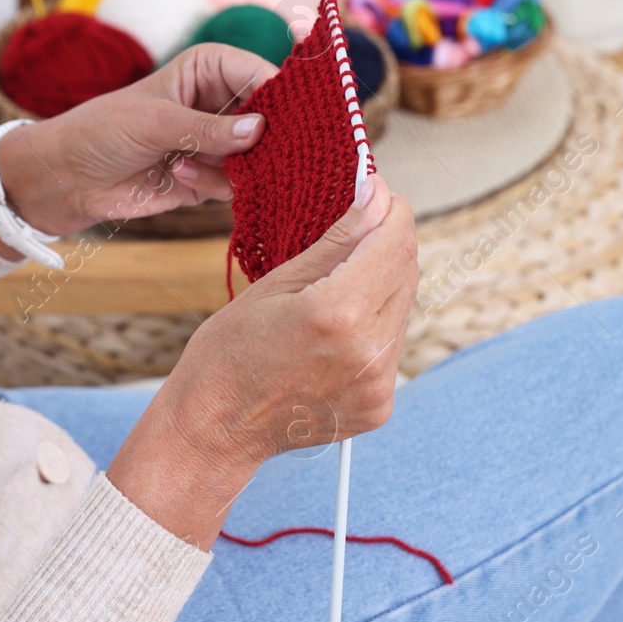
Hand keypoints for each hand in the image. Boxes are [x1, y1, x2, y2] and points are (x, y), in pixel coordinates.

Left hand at [0, 44, 277, 244]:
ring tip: (185, 164)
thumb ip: (208, 128)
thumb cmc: (101, 131)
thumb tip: (260, 130)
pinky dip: (212, 186)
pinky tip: (176, 176)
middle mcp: (218, 103)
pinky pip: (235, 186)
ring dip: (230, 167)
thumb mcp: (154, 122)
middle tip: (255, 153)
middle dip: (265, 139)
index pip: (260, 74)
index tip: (296, 118)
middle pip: (270, 119)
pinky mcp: (208, 179)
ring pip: (257, 157)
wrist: (66, 178)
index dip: (282, 95)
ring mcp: (216, 143)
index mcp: (208, 68)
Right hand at [106, 179, 418, 547]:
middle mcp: (369, 350)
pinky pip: (390, 345)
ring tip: (335, 284)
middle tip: (355, 228)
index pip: (395, 240)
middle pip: (406, 271)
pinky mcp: (380, 404)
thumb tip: (377, 197)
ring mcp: (378, 383)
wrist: (215, 429)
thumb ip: (337, 240)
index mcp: (339, 313)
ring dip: (381, 283)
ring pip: (402, 307)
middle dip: (386, 242)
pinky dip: (373, 325)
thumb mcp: (274, 284)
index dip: (390, 208)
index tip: (375, 193)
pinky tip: (335, 328)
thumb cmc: (227, 353)